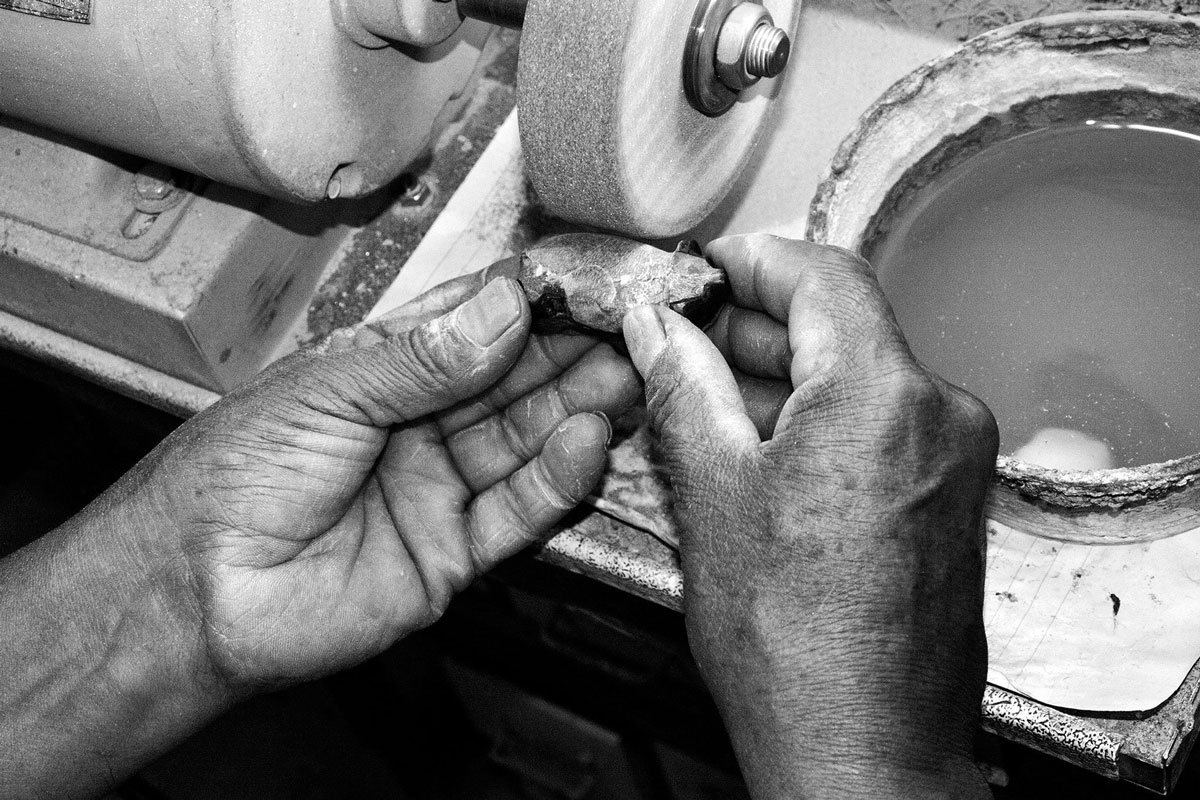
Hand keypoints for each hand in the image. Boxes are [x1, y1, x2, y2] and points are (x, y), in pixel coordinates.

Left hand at [136, 274, 638, 689]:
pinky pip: (516, 513)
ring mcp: (439, 489)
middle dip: (568, 353)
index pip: (471, 326)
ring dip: (576, 409)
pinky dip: (555, 479)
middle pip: (510, 382)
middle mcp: (420, 426)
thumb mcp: (328, 392)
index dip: (527, 303)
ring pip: (523, 441)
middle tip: (626, 328)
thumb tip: (507, 307)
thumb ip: (423, 360)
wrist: (193, 593)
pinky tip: (587, 442)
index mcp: (383, 372)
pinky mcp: (452, 554)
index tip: (582, 281)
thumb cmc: (232, 476)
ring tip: (626, 376)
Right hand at [621, 235, 996, 798]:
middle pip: (844, 326)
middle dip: (758, 324)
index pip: (822, 273)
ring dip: (787, 377)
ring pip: (861, 380)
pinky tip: (761, 449)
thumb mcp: (711, 491)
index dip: (753, 260)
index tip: (706, 269)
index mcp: (883, 394)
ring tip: (709, 398)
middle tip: (685, 336)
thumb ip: (684, 385)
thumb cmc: (793, 645)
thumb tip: (658, 327)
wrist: (861, 751)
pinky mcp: (950, 501)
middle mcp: (938, 416)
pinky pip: (881, 429)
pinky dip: (821, 422)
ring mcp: (954, 462)